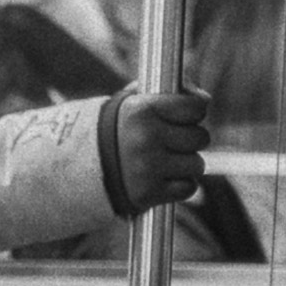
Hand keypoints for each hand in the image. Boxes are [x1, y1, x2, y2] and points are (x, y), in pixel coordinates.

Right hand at [115, 87, 211, 210]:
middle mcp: (144, 138)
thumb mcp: (135, 102)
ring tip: (163, 161)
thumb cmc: (119, 130)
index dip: (192, 112)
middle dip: (189, 140)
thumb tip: (204, 98)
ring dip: (185, 164)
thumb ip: (170, 93)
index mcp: (140, 110)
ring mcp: (147, 167)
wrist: (82, 167)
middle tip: (170, 142)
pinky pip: (188, 187)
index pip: (195, 107)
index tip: (181, 116)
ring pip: (197, 164)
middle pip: (200, 137)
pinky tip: (161, 179)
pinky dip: (179, 186)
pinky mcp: (149, 192)